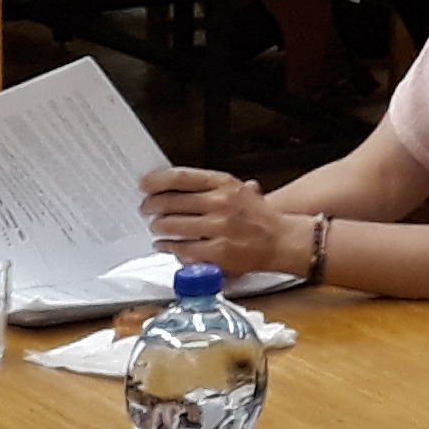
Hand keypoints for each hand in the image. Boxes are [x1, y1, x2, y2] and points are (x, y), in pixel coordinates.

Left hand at [143, 166, 307, 275]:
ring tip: (157, 227)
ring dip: (159, 227)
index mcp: (225, 184)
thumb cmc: (259, 218)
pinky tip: (166, 245)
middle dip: (152, 206)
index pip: (181, 177)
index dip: (157, 181)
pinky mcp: (217, 252)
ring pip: (172, 226)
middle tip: (147, 208)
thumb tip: (175, 184)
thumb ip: (210, 187)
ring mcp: (219, 228)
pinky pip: (182, 249)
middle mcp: (221, 203)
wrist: (282, 241)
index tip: (146, 185)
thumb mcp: (239, 191)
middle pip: (171, 201)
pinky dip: (169, 247)